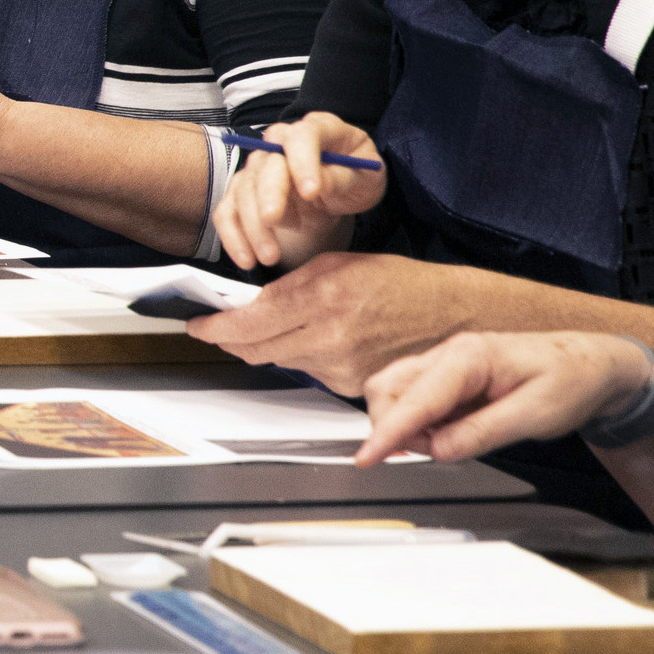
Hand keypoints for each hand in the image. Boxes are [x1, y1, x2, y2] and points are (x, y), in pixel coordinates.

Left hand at [187, 250, 474, 393]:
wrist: (455, 317)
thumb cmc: (401, 284)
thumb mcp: (338, 265)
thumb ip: (289, 286)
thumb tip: (247, 302)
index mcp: (324, 298)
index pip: (248, 323)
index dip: (215, 327)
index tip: (198, 325)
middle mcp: (330, 338)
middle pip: (255, 349)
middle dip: (231, 339)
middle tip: (220, 328)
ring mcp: (341, 368)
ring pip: (279, 361)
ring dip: (265, 347)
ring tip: (274, 327)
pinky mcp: (352, 389)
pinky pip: (308, 373)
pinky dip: (301, 357)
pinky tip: (316, 340)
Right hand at [211, 112, 385, 269]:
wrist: (344, 187)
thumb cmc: (357, 176)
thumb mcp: (365, 176)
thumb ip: (341, 177)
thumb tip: (314, 186)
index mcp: (317, 129)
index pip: (302, 137)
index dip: (302, 162)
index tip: (311, 192)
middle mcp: (281, 143)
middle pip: (265, 165)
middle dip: (268, 195)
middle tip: (276, 222)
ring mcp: (259, 166)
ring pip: (243, 191)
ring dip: (252, 225)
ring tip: (270, 256)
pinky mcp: (245, 191)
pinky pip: (228, 211)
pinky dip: (233, 236)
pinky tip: (246, 258)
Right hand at [355, 330, 653, 464]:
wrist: (591, 364)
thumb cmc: (571, 381)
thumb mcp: (536, 415)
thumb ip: (482, 432)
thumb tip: (437, 450)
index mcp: (469, 357)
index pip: (415, 399)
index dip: (387, 432)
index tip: (365, 459)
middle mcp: (448, 354)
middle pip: (387, 389)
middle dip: (393, 427)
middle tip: (432, 454)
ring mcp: (444, 363)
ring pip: (392, 391)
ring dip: (402, 424)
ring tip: (442, 444)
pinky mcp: (446, 376)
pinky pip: (412, 398)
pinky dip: (416, 421)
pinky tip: (444, 434)